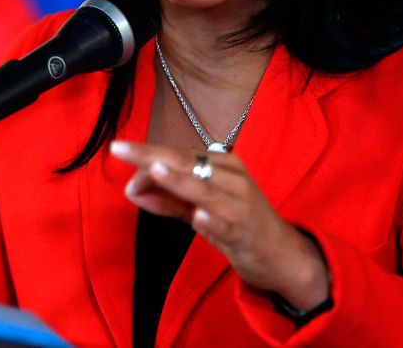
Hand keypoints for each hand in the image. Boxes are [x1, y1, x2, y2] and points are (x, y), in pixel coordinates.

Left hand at [110, 140, 329, 309]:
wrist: (284, 254)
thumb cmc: (239, 223)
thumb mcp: (201, 207)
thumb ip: (169, 199)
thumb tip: (133, 189)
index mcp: (222, 165)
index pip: (177, 155)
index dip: (145, 157)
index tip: (118, 155)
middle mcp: (232, 178)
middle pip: (186, 163)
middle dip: (150, 157)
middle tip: (118, 148)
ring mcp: (240, 205)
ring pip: (204, 190)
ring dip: (178, 181)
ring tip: (154, 171)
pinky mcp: (246, 232)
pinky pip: (227, 224)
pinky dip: (212, 221)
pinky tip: (198, 217)